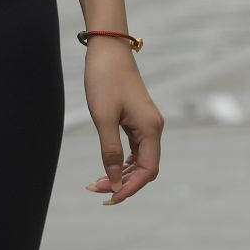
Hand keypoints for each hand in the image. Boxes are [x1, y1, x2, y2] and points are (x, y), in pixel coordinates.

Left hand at [82, 44, 162, 205]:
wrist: (107, 50)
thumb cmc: (105, 81)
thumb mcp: (104, 119)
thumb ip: (111, 151)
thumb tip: (115, 182)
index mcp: (151, 129)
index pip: (148, 171)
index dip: (130, 188)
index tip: (109, 198)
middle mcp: (154, 128)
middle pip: (145, 169)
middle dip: (123, 183)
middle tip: (94, 190)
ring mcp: (147, 124)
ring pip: (140, 160)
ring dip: (121, 174)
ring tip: (97, 182)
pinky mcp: (137, 119)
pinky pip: (135, 149)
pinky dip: (123, 162)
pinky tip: (108, 167)